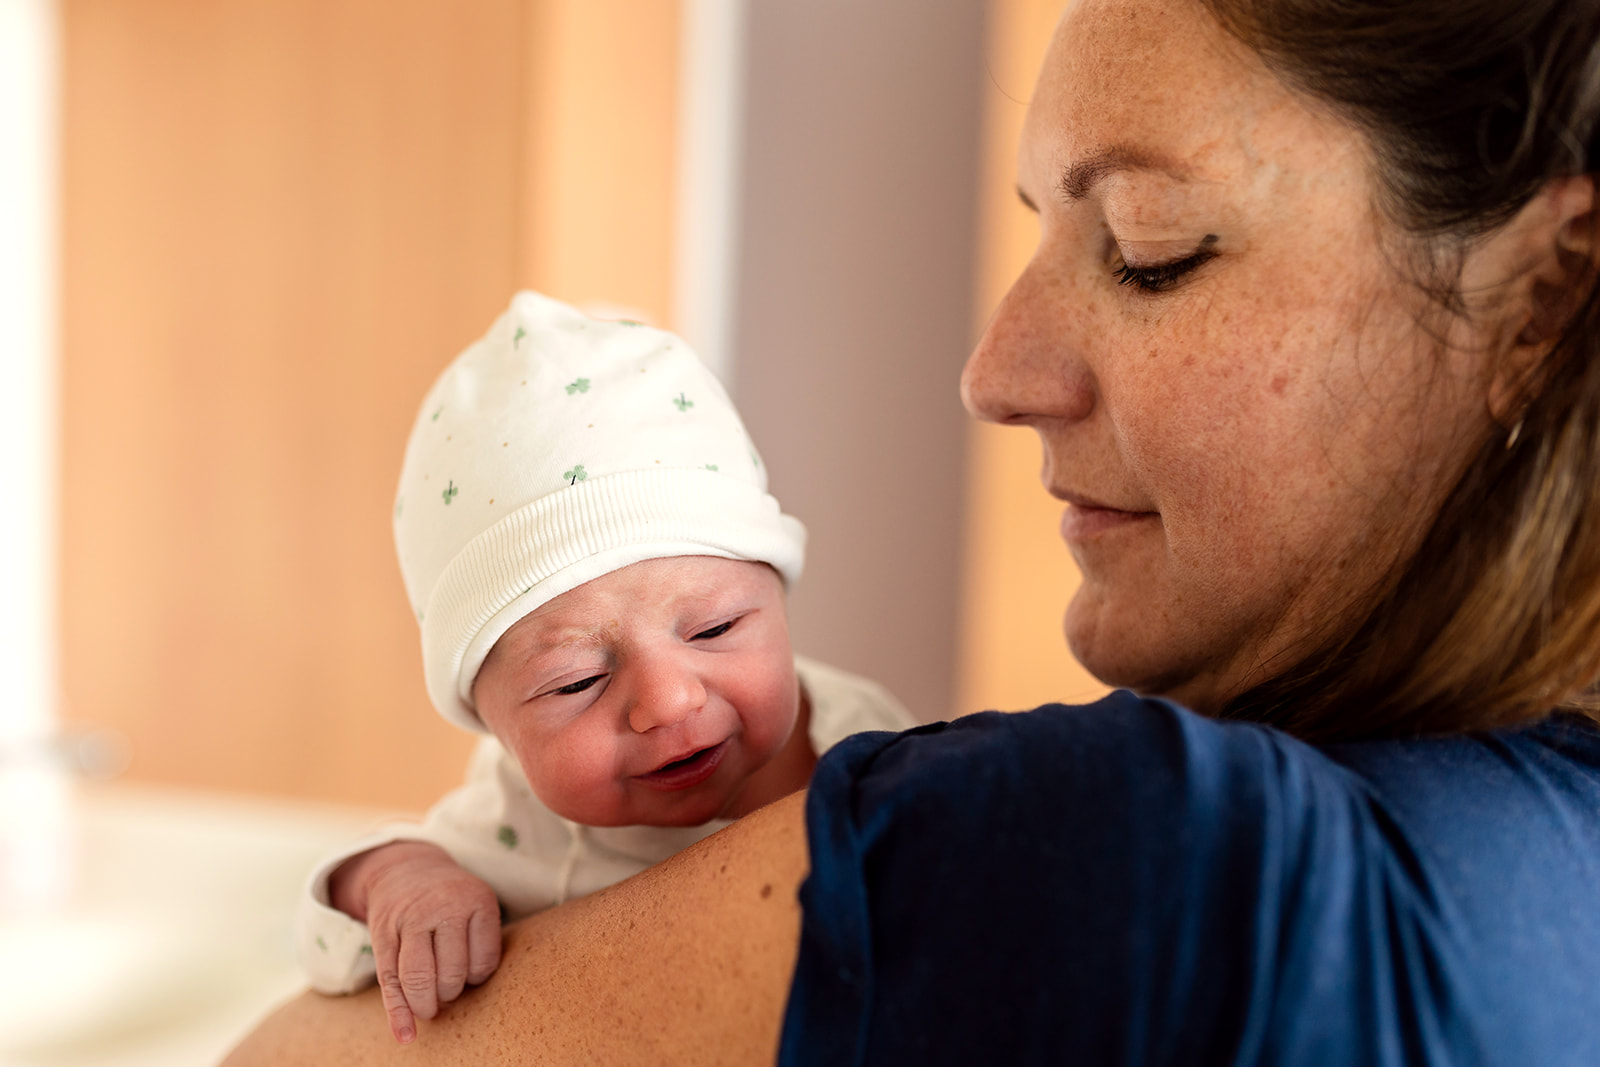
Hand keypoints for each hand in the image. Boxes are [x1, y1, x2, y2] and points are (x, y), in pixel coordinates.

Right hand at [327, 841, 501, 1043]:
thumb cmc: (449, 899)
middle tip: (447, 987)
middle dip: (450, 992)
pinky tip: (406, 1035)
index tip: (471, 972)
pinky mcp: (383, 935)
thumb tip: (474, 995)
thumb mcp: (476, 904)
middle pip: (451, 973)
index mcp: (476, 900)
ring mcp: (410, 920)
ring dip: (426, 1004)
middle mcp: (443, 907)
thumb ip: (480, 943)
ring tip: (429, 1007)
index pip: (484, 962)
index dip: (477, 977)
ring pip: (419, 979)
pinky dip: (398, 1013)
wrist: (404, 868)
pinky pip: (390, 981)